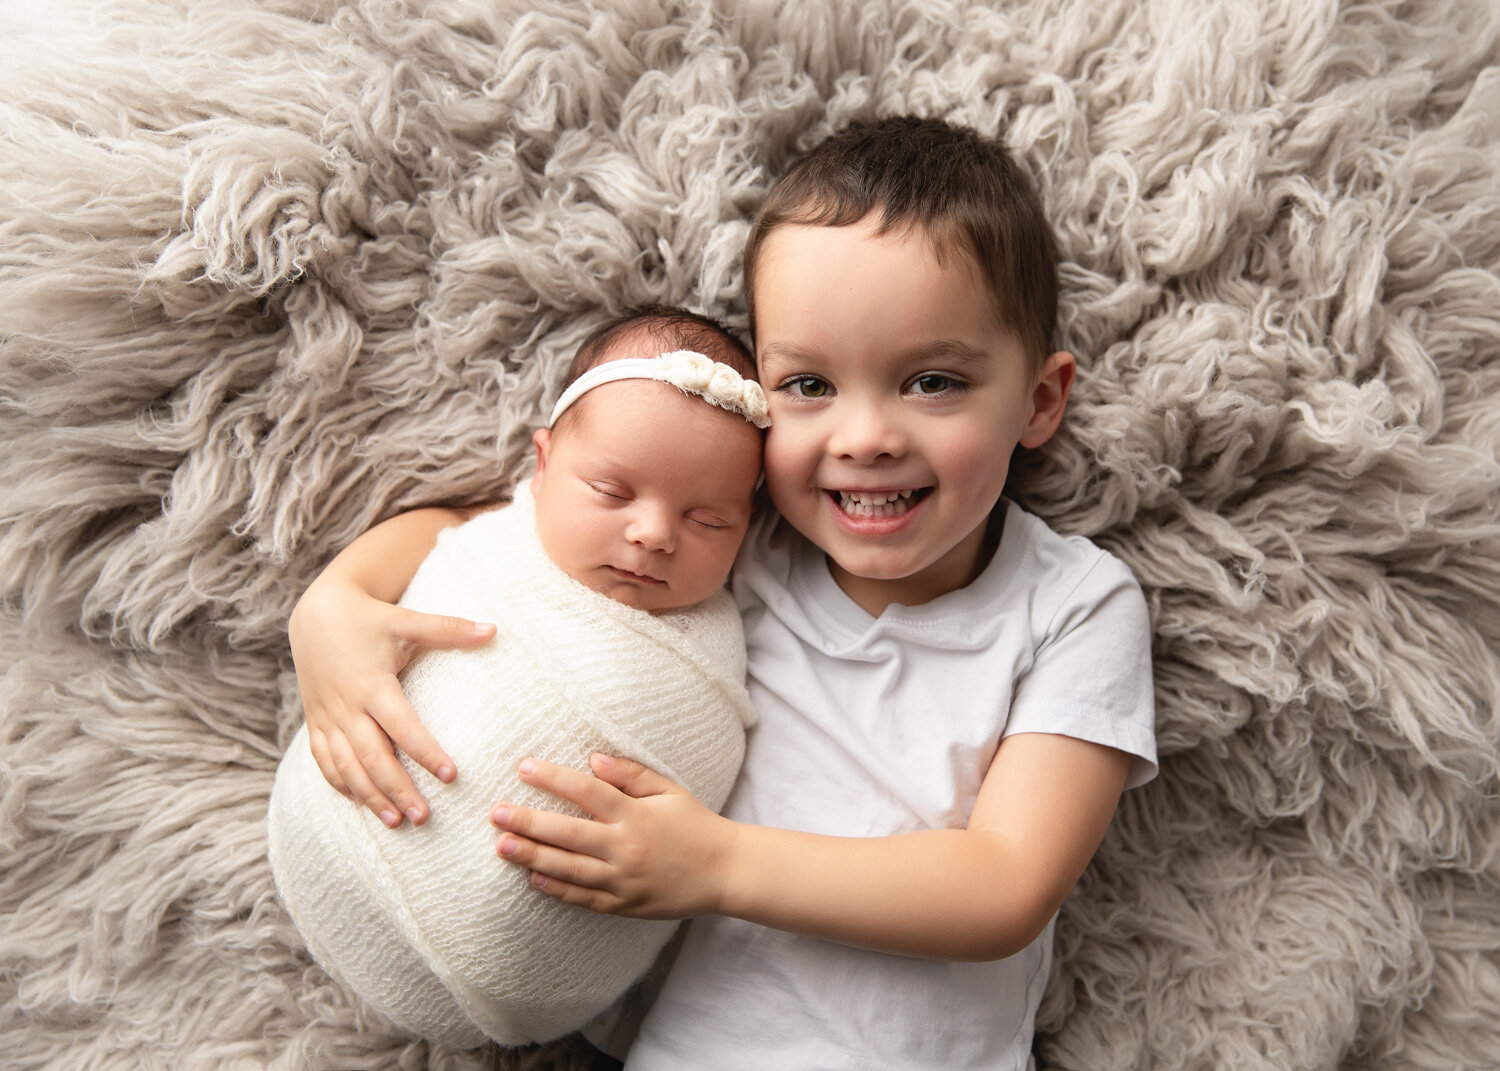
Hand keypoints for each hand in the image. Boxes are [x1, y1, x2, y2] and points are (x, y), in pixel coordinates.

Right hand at [288, 573, 494, 826]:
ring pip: (347, 766)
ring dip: (370, 796)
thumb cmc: (368, 618)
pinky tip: (360, 802)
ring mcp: (327, 717)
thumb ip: (448, 629)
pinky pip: (323, 760)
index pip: (402, 727)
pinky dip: (340, 783)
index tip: (450, 775)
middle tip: (423, 816)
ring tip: (396, 821)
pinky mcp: (315, 721)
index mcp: (372, 685)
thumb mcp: (406, 620)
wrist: (316, 611)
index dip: (425, 752)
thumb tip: (493, 630)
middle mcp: (347, 706)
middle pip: (373, 757)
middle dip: (397, 789)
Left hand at [490, 754, 736, 920]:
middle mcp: (626, 848)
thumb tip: (592, 758)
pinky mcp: (624, 905)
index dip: (554, 778)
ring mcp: (623, 880)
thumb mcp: (669, 791)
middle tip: (496, 813)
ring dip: (532, 857)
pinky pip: (583, 899)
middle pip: (568, 833)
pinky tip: (532, 879)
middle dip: (528, 821)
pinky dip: (557, 890)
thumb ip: (631, 774)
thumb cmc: (694, 824)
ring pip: (569, 869)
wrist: (724, 872)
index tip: (524, 768)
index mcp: (636, 815)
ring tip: (502, 846)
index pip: (587, 791)